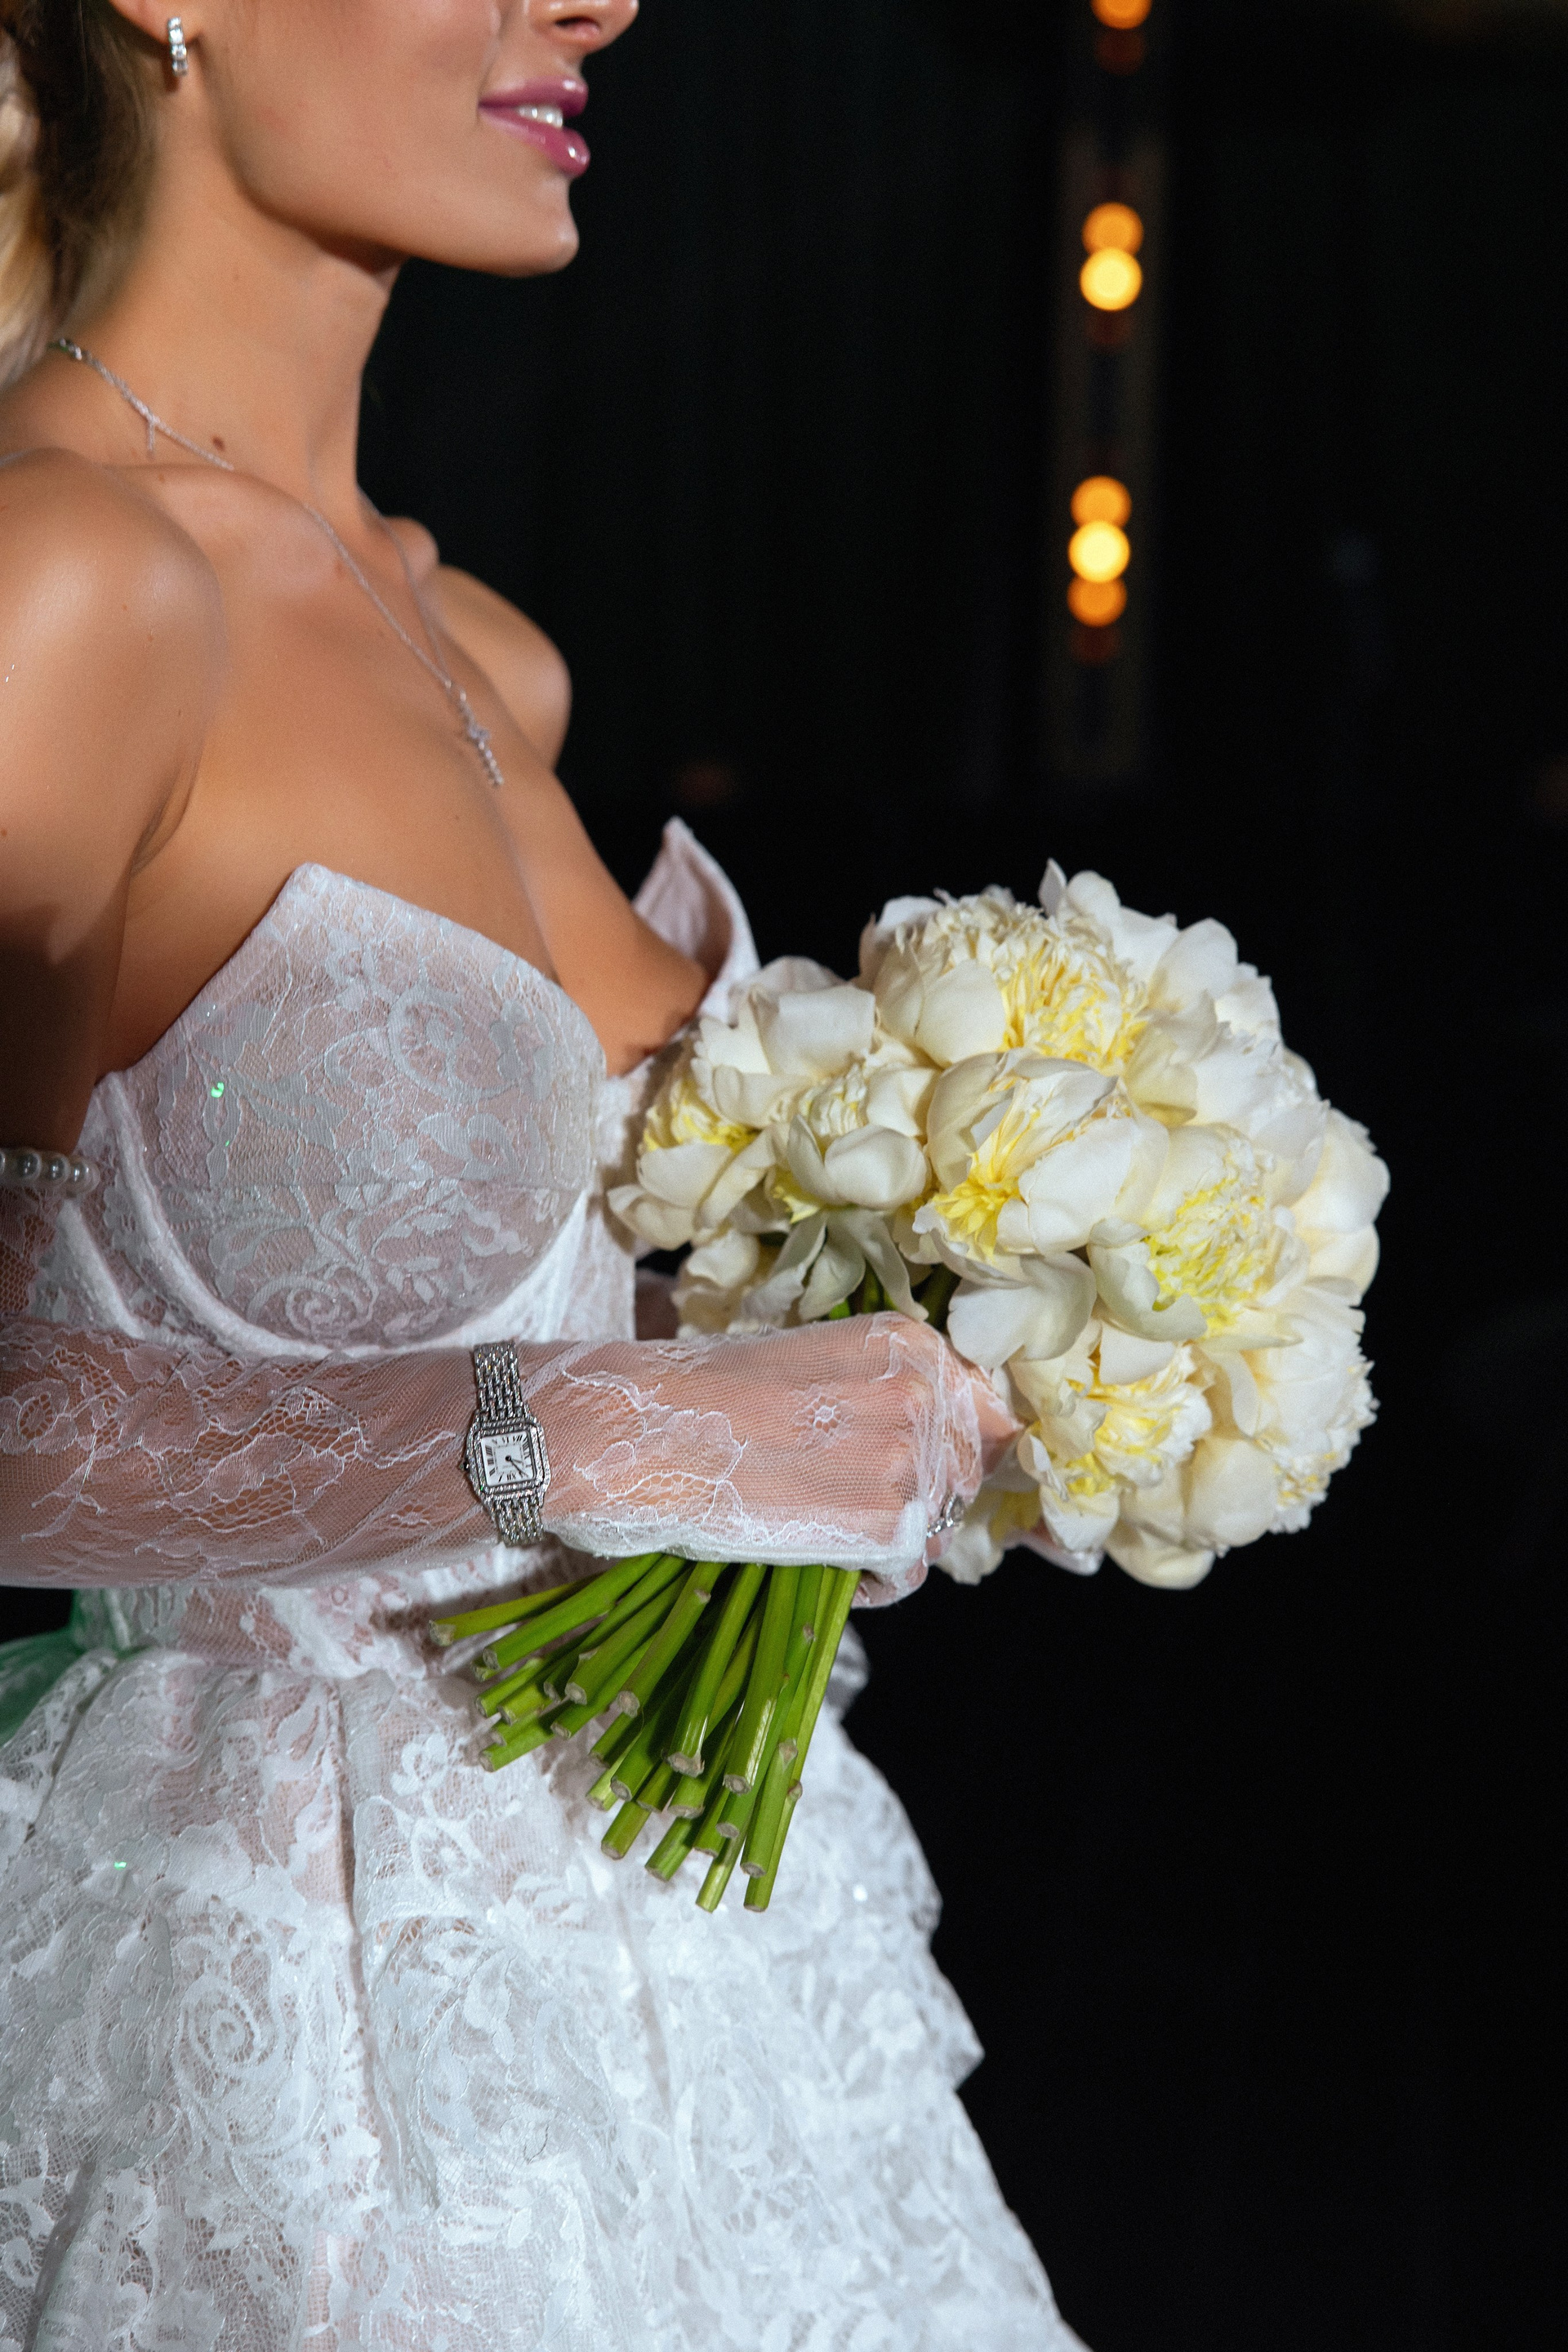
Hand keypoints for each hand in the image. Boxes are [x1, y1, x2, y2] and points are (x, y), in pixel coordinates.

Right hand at [517, 1311, 1020, 1595]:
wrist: (646, 1433)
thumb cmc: (705, 1396)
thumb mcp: (810, 1362)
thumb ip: (878, 1392)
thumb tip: (923, 1444)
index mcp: (910, 1343)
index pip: (980, 1411)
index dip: (949, 1453)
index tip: (914, 1478)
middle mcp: (926, 1392)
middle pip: (964, 1474)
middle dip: (920, 1501)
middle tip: (844, 1509)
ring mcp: (912, 1460)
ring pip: (939, 1527)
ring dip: (890, 1544)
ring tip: (821, 1534)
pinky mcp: (889, 1525)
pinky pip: (907, 1574)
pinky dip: (869, 1584)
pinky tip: (818, 1563)